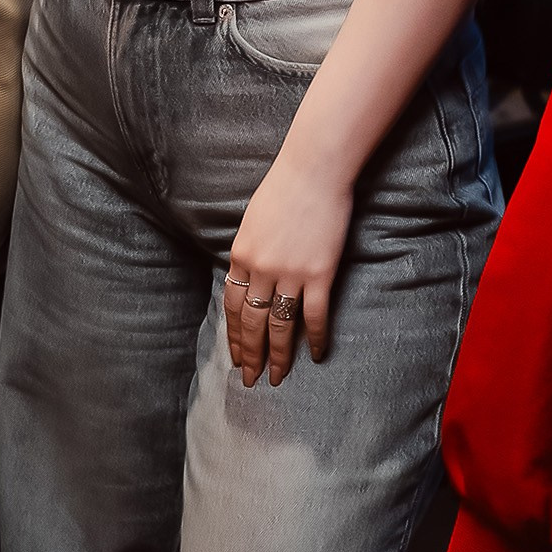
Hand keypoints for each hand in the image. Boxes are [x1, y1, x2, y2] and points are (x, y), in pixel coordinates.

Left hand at [223, 151, 353, 386]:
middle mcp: (260, 269)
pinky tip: (316, 355)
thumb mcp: (253, 222)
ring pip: (280, 326)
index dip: (233, 336)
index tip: (236, 357)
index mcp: (240, 256)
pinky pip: (314, 315)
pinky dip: (315, 338)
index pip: (231, 307)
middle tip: (251, 380)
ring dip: (279, 355)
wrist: (313, 171)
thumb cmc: (284, 189)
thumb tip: (250, 277)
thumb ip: (250, 252)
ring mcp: (290, 273)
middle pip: (252, 322)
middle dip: (251, 354)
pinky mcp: (320, 273)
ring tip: (278, 378)